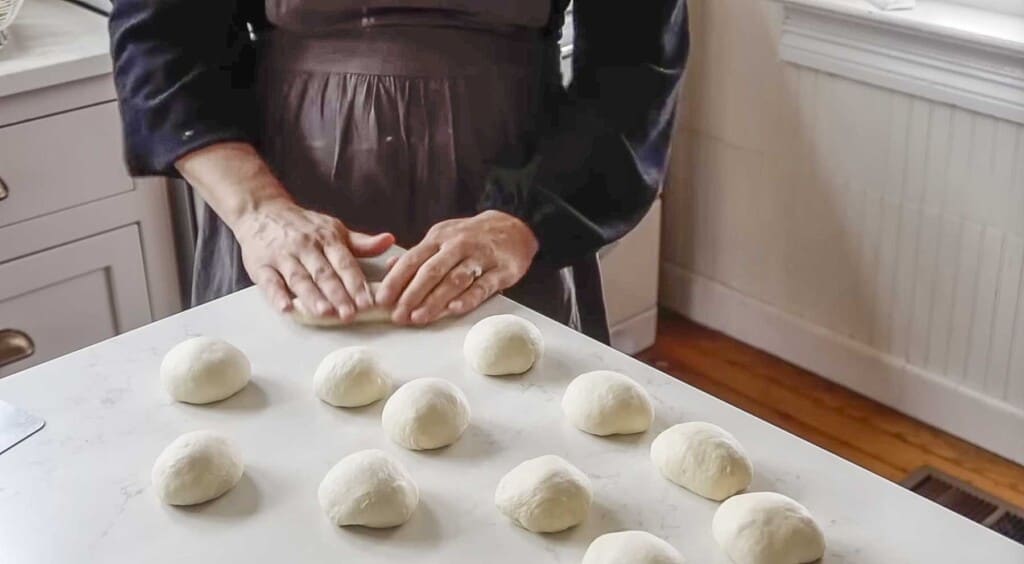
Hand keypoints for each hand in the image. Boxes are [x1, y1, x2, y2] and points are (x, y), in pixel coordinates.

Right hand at [231, 200, 393, 320]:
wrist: (260, 210)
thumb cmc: (303, 226)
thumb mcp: (333, 229)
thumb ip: (360, 243)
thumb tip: (389, 241)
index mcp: (327, 238)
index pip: (344, 263)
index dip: (356, 283)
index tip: (368, 302)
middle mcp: (306, 246)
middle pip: (324, 273)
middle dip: (338, 294)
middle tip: (350, 314)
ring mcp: (282, 256)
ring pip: (299, 278)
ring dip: (312, 296)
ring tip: (325, 313)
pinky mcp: (261, 265)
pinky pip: (269, 282)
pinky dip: (277, 296)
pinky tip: (286, 308)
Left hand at [376, 210, 537, 324]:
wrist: (514, 226)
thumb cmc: (472, 237)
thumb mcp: (442, 237)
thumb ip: (418, 254)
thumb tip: (390, 267)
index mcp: (440, 237)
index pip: (413, 259)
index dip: (396, 280)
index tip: (382, 299)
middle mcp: (458, 245)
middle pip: (431, 271)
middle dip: (412, 294)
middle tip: (399, 315)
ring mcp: (481, 256)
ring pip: (455, 280)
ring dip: (435, 300)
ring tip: (419, 318)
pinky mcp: (501, 270)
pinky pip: (483, 286)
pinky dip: (468, 298)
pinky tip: (454, 309)